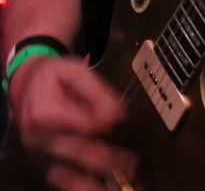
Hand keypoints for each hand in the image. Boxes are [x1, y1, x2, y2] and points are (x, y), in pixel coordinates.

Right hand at [9, 54, 137, 189]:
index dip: (104, 124)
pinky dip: (77, 187)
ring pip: (68, 174)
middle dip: (108, 159)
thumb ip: (97, 92)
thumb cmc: (54, 76)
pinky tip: (96, 188)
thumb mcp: (75, 71)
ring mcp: (37, 155)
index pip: (82, 124)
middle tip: (132, 164)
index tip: (123, 121)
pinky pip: (59, 180)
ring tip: (118, 184)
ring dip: (94, 182)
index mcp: (45, 112)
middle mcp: (38, 138)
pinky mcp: (40, 164)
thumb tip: (119, 115)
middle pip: (78, 151)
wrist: (26, 86)